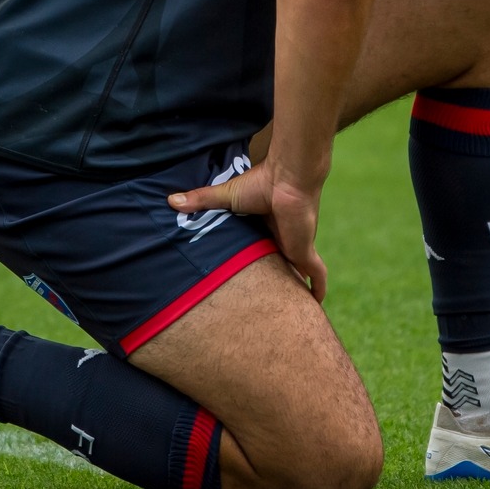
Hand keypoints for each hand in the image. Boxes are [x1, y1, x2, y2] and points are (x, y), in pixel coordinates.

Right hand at [168, 161, 327, 302]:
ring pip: (297, 274)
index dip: (256, 262)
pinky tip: (318, 301)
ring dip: (295, 288)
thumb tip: (170, 200)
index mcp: (265, 228)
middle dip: (275, 280)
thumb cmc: (260, 183)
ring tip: (288, 309)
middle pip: (278, 265)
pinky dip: (319, 287)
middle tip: (264, 301)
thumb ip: (200, 200)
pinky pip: (316, 275)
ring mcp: (296, 247)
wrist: (287, 179)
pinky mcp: (305, 252)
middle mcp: (281, 239)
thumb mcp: (225, 196)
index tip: (246, 276)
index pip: (261, 250)